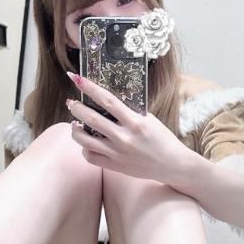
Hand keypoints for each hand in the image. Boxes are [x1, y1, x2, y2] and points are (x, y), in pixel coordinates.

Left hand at [65, 71, 192, 184]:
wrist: (172, 165)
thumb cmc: (162, 139)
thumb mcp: (149, 119)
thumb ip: (129, 111)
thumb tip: (106, 99)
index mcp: (135, 121)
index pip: (107, 100)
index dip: (89, 87)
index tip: (76, 78)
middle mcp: (124, 137)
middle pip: (91, 119)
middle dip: (76, 108)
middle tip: (71, 102)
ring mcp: (118, 153)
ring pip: (85, 140)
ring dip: (75, 129)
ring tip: (75, 123)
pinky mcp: (115, 166)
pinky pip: (90, 156)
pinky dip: (85, 148)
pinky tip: (87, 142)